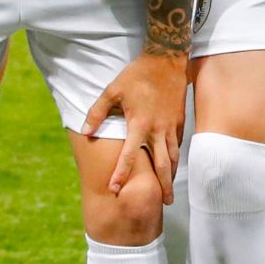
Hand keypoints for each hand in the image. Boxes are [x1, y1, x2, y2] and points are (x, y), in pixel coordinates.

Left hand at [83, 50, 186, 200]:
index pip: (129, 156)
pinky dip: (176, 158)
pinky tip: (173, 166)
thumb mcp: (112, 90)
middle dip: (163, 186)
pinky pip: (178, 145)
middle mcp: (157, 129)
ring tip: (170, 191)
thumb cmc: (137, 75)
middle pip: (162, 165)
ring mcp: (171, 126)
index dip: (121, 174)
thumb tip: (85, 132)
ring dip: (172, 176)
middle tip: (163, 203)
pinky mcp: (179, 121)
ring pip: (174, 157)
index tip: (115, 190)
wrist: (167, 59)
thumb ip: (97, 113)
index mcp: (139, 124)